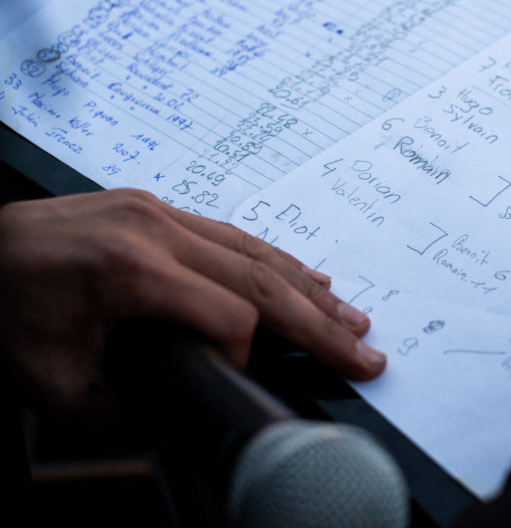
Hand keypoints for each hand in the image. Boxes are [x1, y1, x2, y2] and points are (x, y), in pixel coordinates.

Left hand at [0, 188, 385, 420]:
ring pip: (256, 252)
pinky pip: (232, 235)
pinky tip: (305, 276)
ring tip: (351, 315)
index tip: (249, 380)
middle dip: (320, 321)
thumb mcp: (50, 382)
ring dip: (309, 287)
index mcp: (129, 271)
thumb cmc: (0, 309)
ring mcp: (157, 212)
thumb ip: (125, 404)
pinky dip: (274, 261)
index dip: (251, 353)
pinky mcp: (155, 208)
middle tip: (364, 348)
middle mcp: (153, 230)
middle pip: (262, 279)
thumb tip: (183, 411)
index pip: (228, 314)